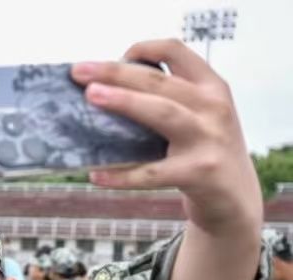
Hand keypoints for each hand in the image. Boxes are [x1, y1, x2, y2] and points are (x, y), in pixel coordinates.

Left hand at [72, 40, 262, 237]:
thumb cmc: (201, 151)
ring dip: (125, 102)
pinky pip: (152, 173)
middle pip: (159, 81)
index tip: (115, 56)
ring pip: (162, 113)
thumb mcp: (198, 115)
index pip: (177, 51)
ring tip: (92, 97)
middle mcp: (213, 107)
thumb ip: (167, 99)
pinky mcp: (199, 173)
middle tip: (80, 72)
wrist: (235, 197)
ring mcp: (208, 139)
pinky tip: (95, 176)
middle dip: (117, 73)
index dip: (144, 47)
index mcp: (211, 87)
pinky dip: (122, 175)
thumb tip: (103, 90)